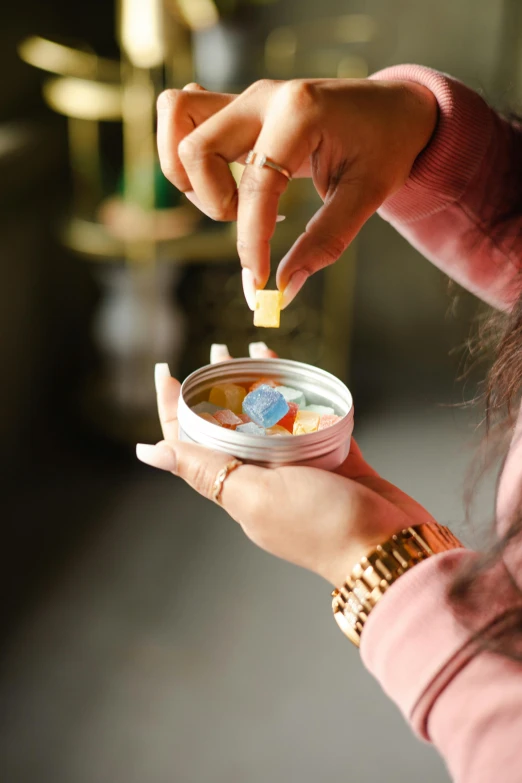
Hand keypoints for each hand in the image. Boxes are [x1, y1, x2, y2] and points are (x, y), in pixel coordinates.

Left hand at [136, 343, 435, 585]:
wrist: (388, 547)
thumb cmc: (321, 525)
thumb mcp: (256, 496)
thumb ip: (208, 471)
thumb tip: (151, 453)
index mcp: (237, 488)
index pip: (192, 445)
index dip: (174, 409)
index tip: (166, 371)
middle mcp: (263, 477)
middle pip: (231, 425)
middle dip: (218, 386)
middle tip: (217, 350)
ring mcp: (299, 468)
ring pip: (271, 417)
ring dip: (260, 384)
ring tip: (252, 352)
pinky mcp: (333, 458)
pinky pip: (310, 418)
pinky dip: (300, 393)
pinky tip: (296, 373)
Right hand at [157, 78, 436, 307]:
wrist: (396, 108)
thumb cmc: (387, 146)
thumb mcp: (367, 195)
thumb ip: (325, 241)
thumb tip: (285, 289)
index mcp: (300, 112)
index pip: (255, 184)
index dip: (250, 241)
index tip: (258, 282)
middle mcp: (263, 97)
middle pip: (194, 149)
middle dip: (212, 201)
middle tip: (250, 220)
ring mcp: (246, 96)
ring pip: (176, 117)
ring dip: (189, 173)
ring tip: (231, 199)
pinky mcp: (238, 106)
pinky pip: (185, 116)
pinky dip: (191, 153)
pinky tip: (225, 176)